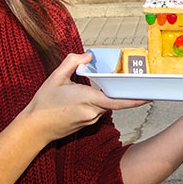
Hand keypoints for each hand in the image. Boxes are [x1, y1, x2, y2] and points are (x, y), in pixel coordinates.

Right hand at [21, 52, 147, 143]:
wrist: (34, 129)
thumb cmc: (43, 103)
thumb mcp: (55, 77)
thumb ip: (72, 62)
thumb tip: (88, 55)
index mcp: (86, 99)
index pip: (116, 100)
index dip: (134, 99)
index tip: (149, 96)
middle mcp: (91, 112)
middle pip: (113, 101)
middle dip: (120, 92)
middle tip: (130, 83)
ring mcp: (89, 120)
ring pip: (104, 105)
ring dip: (102, 96)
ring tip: (85, 89)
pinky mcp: (86, 125)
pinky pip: (97, 111)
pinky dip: (95, 102)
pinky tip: (79, 99)